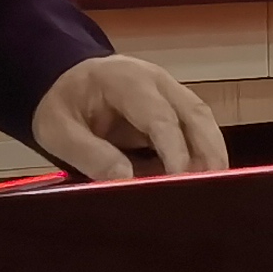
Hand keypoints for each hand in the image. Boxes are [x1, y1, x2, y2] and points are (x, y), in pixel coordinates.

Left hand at [31, 55, 232, 182]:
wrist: (62, 80)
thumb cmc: (60, 105)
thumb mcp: (58, 130)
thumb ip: (90, 154)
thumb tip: (125, 180)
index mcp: (126, 80)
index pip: (160, 117)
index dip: (175, 151)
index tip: (181, 183)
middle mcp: (157, 81)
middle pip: (196, 114)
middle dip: (209, 153)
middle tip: (213, 191)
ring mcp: (169, 91)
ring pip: (203, 120)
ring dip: (212, 154)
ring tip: (214, 191)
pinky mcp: (173, 106)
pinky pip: (196, 127)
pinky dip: (203, 153)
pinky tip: (201, 181)